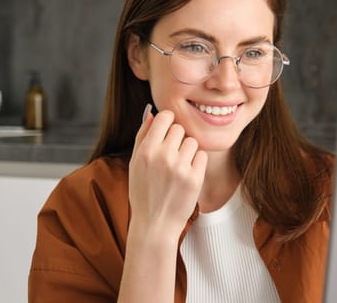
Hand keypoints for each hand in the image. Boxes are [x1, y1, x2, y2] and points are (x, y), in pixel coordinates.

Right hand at [128, 104, 207, 238]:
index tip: (166, 132)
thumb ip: (142, 136)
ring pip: (192, 142)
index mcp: (146, 151)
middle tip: (170, 155)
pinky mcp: (195, 178)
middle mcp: (163, 157)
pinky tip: (186, 174)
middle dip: (176, 139)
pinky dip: (196, 163)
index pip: (165, 117)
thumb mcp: (135, 164)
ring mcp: (180, 168)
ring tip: (178, 166)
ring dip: (187, 151)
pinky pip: (202, 156)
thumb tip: (151, 113)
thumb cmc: (143, 192)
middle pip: (180, 129)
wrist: (155, 224)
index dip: (167, 122)